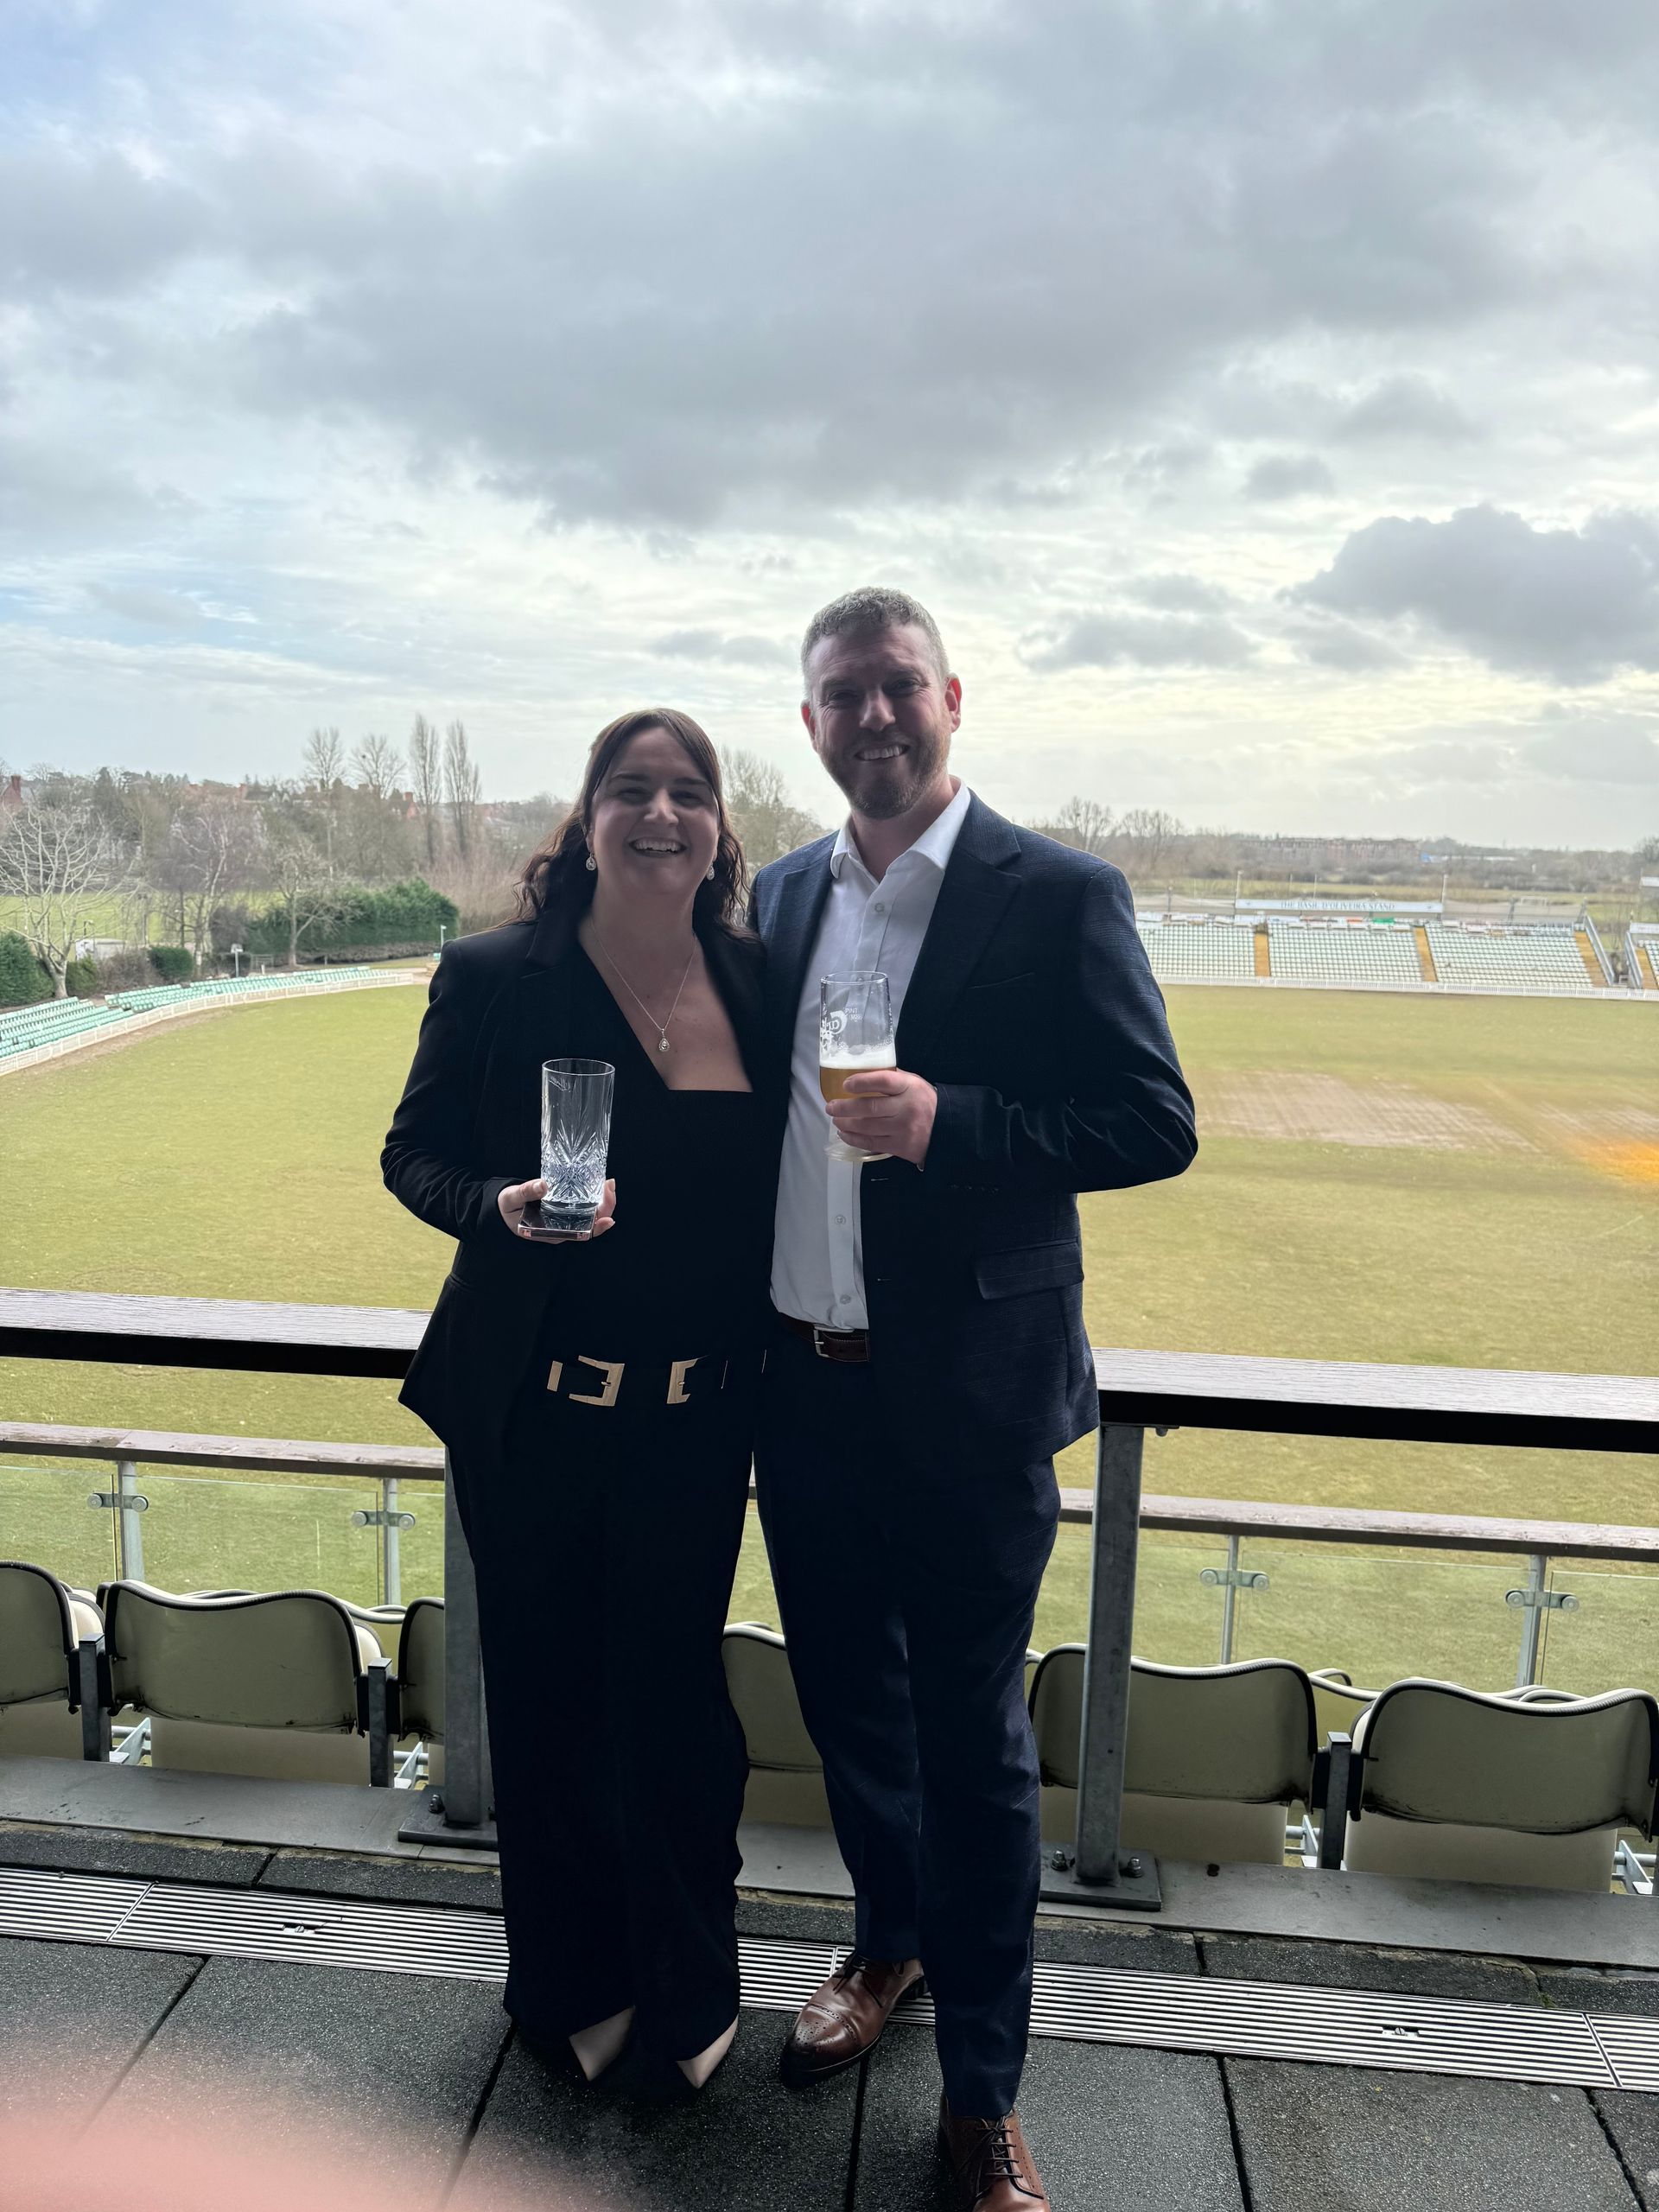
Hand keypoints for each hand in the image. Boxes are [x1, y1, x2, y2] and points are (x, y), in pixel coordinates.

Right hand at [498, 1176, 616, 1241]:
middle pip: (592, 1222)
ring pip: (591, 1213)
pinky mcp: (564, 1207)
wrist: (501, 1208)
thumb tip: (543, 1185)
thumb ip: (525, 1193)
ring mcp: (564, 1218)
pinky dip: (593, 1195)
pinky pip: (583, 1204)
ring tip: (607, 1182)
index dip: (597, 1227)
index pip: (581, 1234)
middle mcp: (562, 1227)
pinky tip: (597, 1183)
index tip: (608, 1218)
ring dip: (602, 1199)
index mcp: (552, 1232)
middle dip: (606, 1206)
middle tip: (609, 1185)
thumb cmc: (506, 1208)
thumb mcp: (511, 1199)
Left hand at [827, 1069, 936, 1165]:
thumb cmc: (925, 1102)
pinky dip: (854, 1139)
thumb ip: (892, 1079)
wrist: (948, 1130)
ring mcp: (902, 1129)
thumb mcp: (914, 1083)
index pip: (883, 1081)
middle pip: (870, 1108)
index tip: (845, 1084)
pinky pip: (871, 1143)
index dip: (862, 1082)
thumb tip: (863, 1074)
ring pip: (867, 1127)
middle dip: (845, 1108)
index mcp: (909, 1087)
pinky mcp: (899, 1146)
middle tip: (830, 1107)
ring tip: (835, 1120)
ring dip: (846, 1124)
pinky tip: (844, 1134)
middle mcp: (906, 1108)